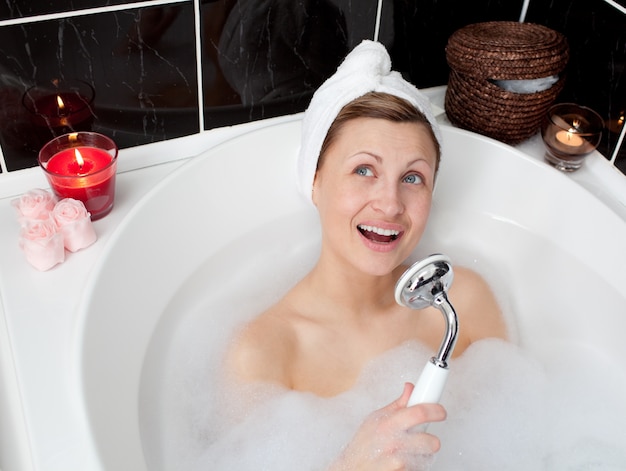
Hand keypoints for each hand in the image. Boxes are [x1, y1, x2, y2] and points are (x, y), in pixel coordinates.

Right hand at [330, 383, 445, 470]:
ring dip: (421, 455)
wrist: (352, 469)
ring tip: (407, 452)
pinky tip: (401, 463)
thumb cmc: (362, 445)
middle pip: (431, 441)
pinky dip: (414, 466)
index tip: (441, 412)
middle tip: (422, 438)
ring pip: (427, 457)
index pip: (419, 413)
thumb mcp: (375, 419)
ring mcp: (398, 462)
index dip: (435, 410)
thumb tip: (410, 388)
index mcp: (388, 424)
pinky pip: (419, 468)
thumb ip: (397, 405)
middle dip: (431, 440)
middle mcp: (394, 443)